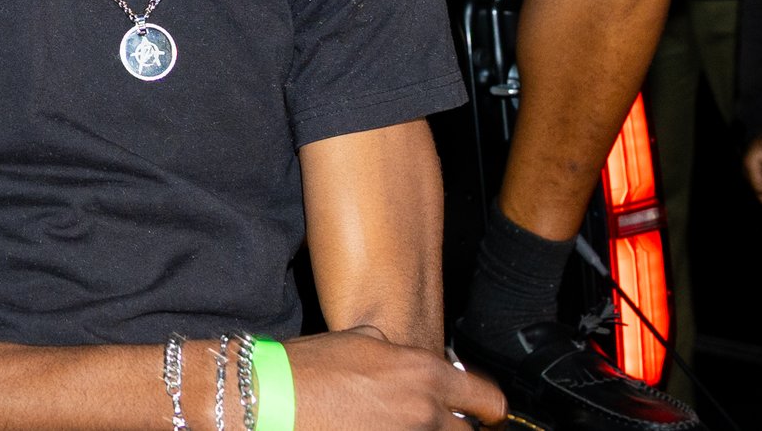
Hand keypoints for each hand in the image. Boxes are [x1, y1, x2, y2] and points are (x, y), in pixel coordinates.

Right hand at [289, 326, 506, 428]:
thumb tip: (408, 360)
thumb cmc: (309, 368)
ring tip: (391, 421)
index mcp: (425, 374)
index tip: (482, 410)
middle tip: (426, 417)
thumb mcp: (360, 340)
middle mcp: (424, 411)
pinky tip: (371, 426)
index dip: (487, 406)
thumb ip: (397, 353)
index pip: (488, 400)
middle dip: (452, 426)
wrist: (273, 399)